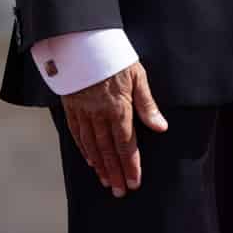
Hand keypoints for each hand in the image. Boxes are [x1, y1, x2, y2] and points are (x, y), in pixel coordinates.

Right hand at [60, 61, 167, 196]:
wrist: (81, 40)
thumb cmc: (114, 56)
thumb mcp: (137, 75)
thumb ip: (147, 104)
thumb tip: (161, 127)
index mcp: (118, 108)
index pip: (126, 144)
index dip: (131, 165)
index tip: (135, 182)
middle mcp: (99, 114)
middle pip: (109, 150)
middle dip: (116, 173)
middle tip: (121, 192)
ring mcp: (83, 112)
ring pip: (92, 145)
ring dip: (101, 166)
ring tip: (108, 182)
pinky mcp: (71, 106)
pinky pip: (77, 134)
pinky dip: (84, 150)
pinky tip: (90, 161)